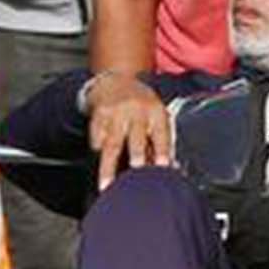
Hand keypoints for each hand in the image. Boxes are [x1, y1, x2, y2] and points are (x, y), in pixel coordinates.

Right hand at [89, 73, 172, 190]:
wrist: (115, 83)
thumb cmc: (142, 107)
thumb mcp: (157, 117)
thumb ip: (162, 142)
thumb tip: (171, 168)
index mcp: (155, 112)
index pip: (161, 133)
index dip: (163, 150)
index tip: (163, 166)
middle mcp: (135, 111)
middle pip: (135, 136)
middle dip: (137, 154)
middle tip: (137, 171)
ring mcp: (115, 114)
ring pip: (111, 144)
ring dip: (108, 167)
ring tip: (106, 185)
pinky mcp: (97, 118)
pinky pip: (96, 142)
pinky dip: (99, 156)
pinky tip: (101, 168)